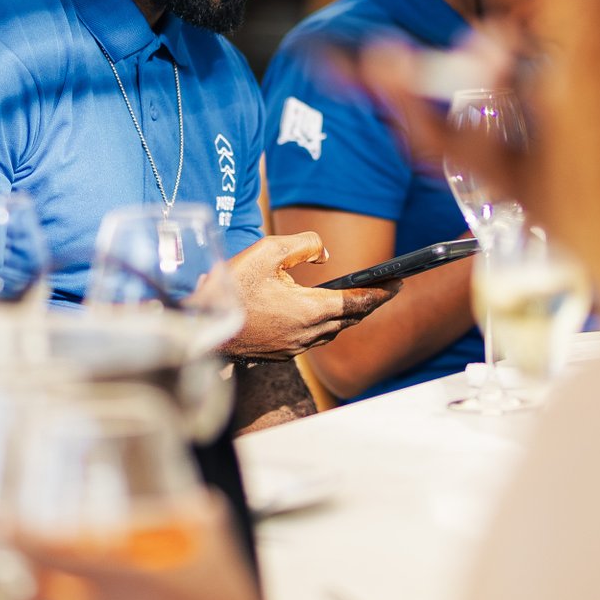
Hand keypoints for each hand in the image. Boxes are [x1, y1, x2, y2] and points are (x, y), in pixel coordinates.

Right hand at [223, 232, 391, 358]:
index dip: (381, 292)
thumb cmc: (231, 287)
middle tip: (385, 289)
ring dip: (348, 317)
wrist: (199, 327)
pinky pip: (314, 340)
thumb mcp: (267, 251)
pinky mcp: (281, 354)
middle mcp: (307, 334)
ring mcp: (294, 347)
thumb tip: (324, 256)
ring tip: (358, 300)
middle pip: (350, 319)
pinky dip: (326, 326)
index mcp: (309, 310)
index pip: (358, 302)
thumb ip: (304, 245)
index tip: (399, 282)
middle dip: (369, 304)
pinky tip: (321, 315)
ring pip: (333, 332)